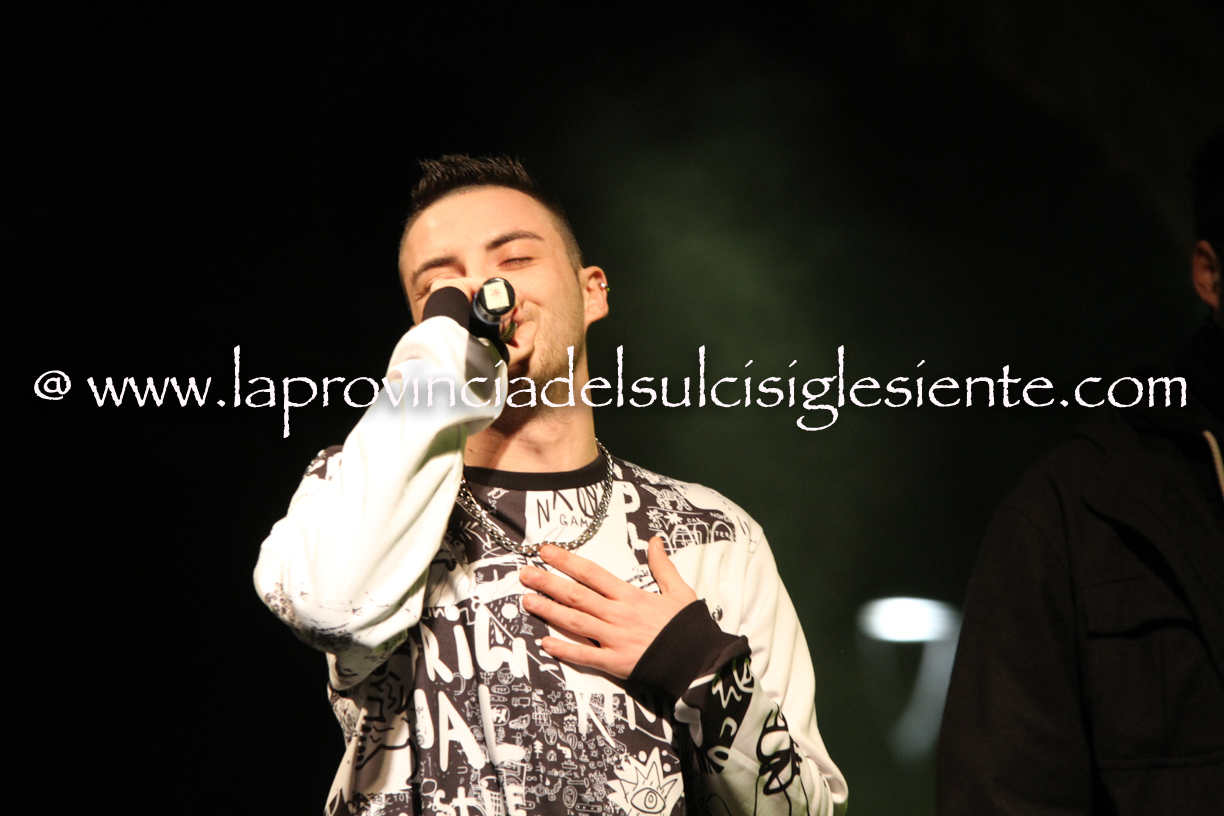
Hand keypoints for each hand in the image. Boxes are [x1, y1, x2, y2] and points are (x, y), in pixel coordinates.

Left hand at [519, 537, 697, 678]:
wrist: (700, 662)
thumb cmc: (689, 627)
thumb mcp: (680, 591)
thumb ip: (663, 566)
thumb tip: (654, 540)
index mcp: (631, 596)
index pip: (592, 573)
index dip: (567, 561)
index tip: (546, 552)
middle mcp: (618, 615)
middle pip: (576, 595)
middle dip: (548, 583)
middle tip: (525, 574)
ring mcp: (614, 639)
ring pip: (575, 622)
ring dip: (548, 611)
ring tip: (526, 601)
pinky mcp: (615, 663)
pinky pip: (584, 655)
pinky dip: (564, 649)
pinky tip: (545, 643)